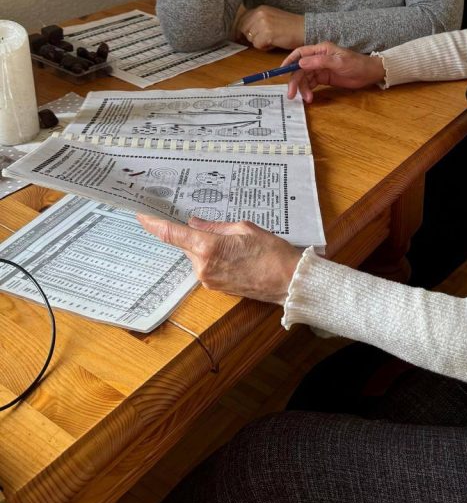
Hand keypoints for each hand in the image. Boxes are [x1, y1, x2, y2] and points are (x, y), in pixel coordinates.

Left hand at [137, 214, 300, 303]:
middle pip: (186, 244)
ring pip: (196, 255)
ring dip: (207, 245)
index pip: (172, 234)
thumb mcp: (243, 228)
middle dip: (195, 233)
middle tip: (217, 226)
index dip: (154, 224)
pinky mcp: (215, 287)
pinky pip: (205, 266)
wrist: (287, 281)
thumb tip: (195, 223)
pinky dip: (213, 256)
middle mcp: (203, 266)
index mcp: (208, 248)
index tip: (142, 215)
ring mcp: (208, 279)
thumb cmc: (271, 252)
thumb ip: (215, 226)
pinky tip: (234, 253)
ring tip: (235, 242)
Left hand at [237, 6, 304, 49]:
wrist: (304, 29)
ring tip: (271, 40)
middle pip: (243, 30)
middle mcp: (260, 14)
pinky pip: (257, 45)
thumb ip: (257, 20)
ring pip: (250, 38)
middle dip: (251, 37)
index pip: (241, 20)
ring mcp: (263, 23)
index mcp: (260, 8)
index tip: (245, 36)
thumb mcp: (271, 17)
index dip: (243, 30)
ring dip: (259, 42)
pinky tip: (274, 43)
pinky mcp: (267, 34)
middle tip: (264, 38)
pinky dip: (265, 47)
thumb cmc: (290, 26)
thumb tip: (242, 31)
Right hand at [284, 42, 385, 101]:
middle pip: (299, 69)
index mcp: (320, 50)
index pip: (300, 53)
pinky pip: (311, 84)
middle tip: (292, 94)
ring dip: (303, 89)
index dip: (289, 61)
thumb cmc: (356, 64)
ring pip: (304, 78)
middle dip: (295, 81)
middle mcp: (317, 58)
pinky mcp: (323, 78)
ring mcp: (320, 69)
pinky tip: (310, 98)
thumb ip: (320, 62)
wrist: (369, 74)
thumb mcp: (339, 62)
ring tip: (307, 99)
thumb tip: (300, 63)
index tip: (281, 71)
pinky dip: (308, 91)